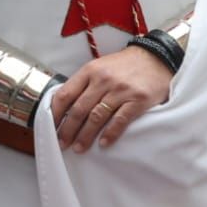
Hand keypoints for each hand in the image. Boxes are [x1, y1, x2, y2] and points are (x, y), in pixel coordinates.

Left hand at [49, 46, 172, 151]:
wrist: (156, 58)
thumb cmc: (124, 65)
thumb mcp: (100, 67)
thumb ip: (84, 83)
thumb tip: (64, 106)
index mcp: (89, 71)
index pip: (65, 94)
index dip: (55, 113)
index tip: (50, 126)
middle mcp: (103, 80)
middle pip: (79, 109)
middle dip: (68, 129)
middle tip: (62, 143)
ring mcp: (121, 90)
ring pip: (97, 117)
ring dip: (85, 135)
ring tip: (79, 148)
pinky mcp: (138, 100)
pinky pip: (120, 120)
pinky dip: (110, 133)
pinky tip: (103, 143)